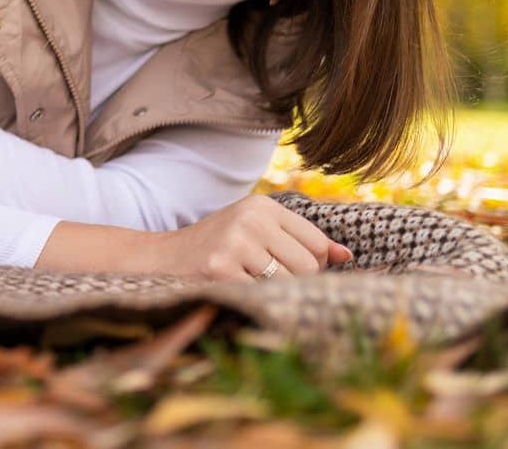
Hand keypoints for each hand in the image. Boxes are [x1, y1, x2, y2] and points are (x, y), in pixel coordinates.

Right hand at [142, 194, 353, 279]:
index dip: (310, 265)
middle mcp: (251, 219)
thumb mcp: (257, 232)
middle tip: (265, 280)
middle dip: (294, 282)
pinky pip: (262, 296)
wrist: (161, 258)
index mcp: (263, 206)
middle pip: (309, 266)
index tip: (286, 269)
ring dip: (272, 292)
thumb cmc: (217, 247)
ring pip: (289, 284)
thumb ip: (301, 241)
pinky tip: (232, 289)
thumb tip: (347, 256)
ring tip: (247, 283)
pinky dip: (253, 300)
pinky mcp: (220, 269)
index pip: (317, 244)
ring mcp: (235, 243)